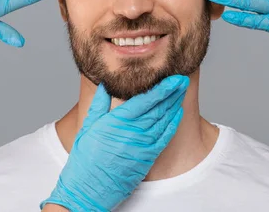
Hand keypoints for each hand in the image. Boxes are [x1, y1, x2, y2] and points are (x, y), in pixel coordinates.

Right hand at [41, 75, 188, 210]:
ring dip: (174, 105)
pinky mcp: (146, 158)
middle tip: (183, 80)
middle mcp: (133, 132)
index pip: (146, 100)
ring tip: (182, 92)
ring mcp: (142, 146)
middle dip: (172, 93)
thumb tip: (104, 86)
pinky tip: (177, 114)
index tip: (173, 79)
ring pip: (163, 121)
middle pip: (158, 108)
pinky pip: (164, 138)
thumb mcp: (87, 127)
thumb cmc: (85, 158)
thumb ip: (98, 104)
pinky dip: (172, 125)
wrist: (89, 190)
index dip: (162, 88)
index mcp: (117, 121)